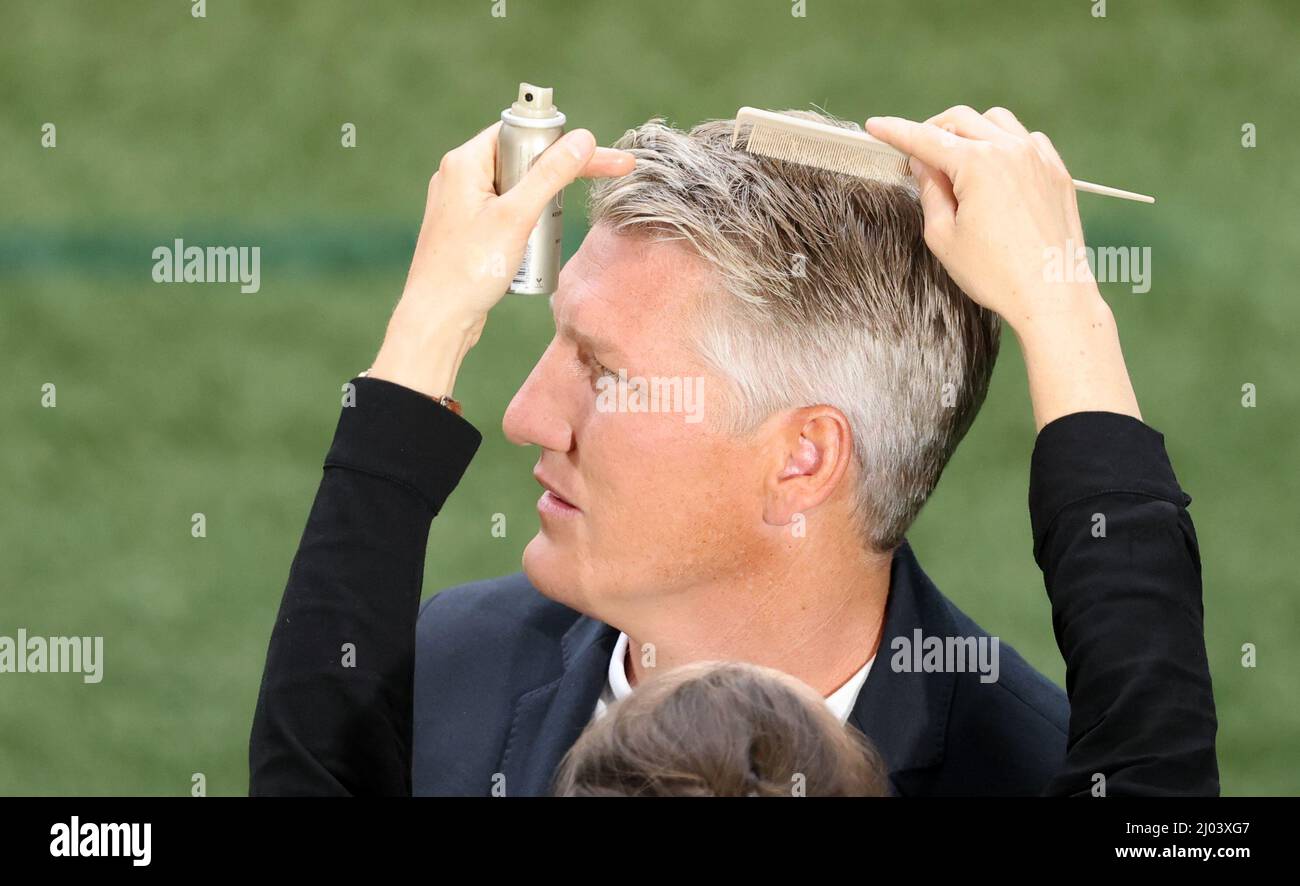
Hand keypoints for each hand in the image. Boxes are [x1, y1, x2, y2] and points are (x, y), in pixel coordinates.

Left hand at [370, 122, 634, 397]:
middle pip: (519, 159)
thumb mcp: (517, 217)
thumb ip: (551, 174)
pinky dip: (524, 223)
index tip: (592, 154)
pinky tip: (533, 244)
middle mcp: (458, 177)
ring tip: (550, 229)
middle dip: (553, 176)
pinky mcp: (465, 230)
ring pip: (514, 189)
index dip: (555, 141)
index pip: (518, 131)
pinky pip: (503, 213)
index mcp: (464, 162)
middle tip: (592, 185)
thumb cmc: (469, 269)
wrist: (437, 320)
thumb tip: (584, 139)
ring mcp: (459, 205)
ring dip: (540, 204)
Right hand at [866, 105, 1095, 332]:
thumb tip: (924, 165)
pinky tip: (996, 170)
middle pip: (960, 120)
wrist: (1052, 294)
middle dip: (933, 130)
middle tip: (919, 156)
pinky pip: (1026, 139)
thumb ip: (930, 193)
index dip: (895, 132)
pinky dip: (1004, 144)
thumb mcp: (944, 238)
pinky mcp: (1056, 171)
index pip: (925, 139)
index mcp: (977, 164)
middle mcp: (1009, 150)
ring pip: (995, 122)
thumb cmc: (995, 273)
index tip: (875, 126)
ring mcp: (1038, 157)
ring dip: (970, 132)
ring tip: (959, 162)